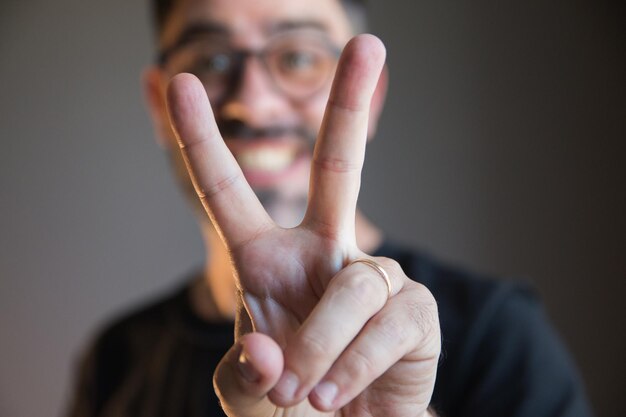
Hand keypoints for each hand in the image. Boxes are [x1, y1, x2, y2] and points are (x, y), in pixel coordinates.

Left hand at [166, 34, 440, 416]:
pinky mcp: (416, 308)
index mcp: (270, 262)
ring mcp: (374, 277)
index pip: (229, 193)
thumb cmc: (295, 404)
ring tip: (311, 394)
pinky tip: (343, 391)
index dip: (203, 139)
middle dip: (349, 103)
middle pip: (338, 165)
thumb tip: (270, 353)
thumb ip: (242, 378)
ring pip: (350, 289)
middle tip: (368, 43)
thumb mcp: (248, 395)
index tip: (178, 82)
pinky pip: (385, 323)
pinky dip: (354, 365)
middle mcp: (326, 253)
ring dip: (321, 350)